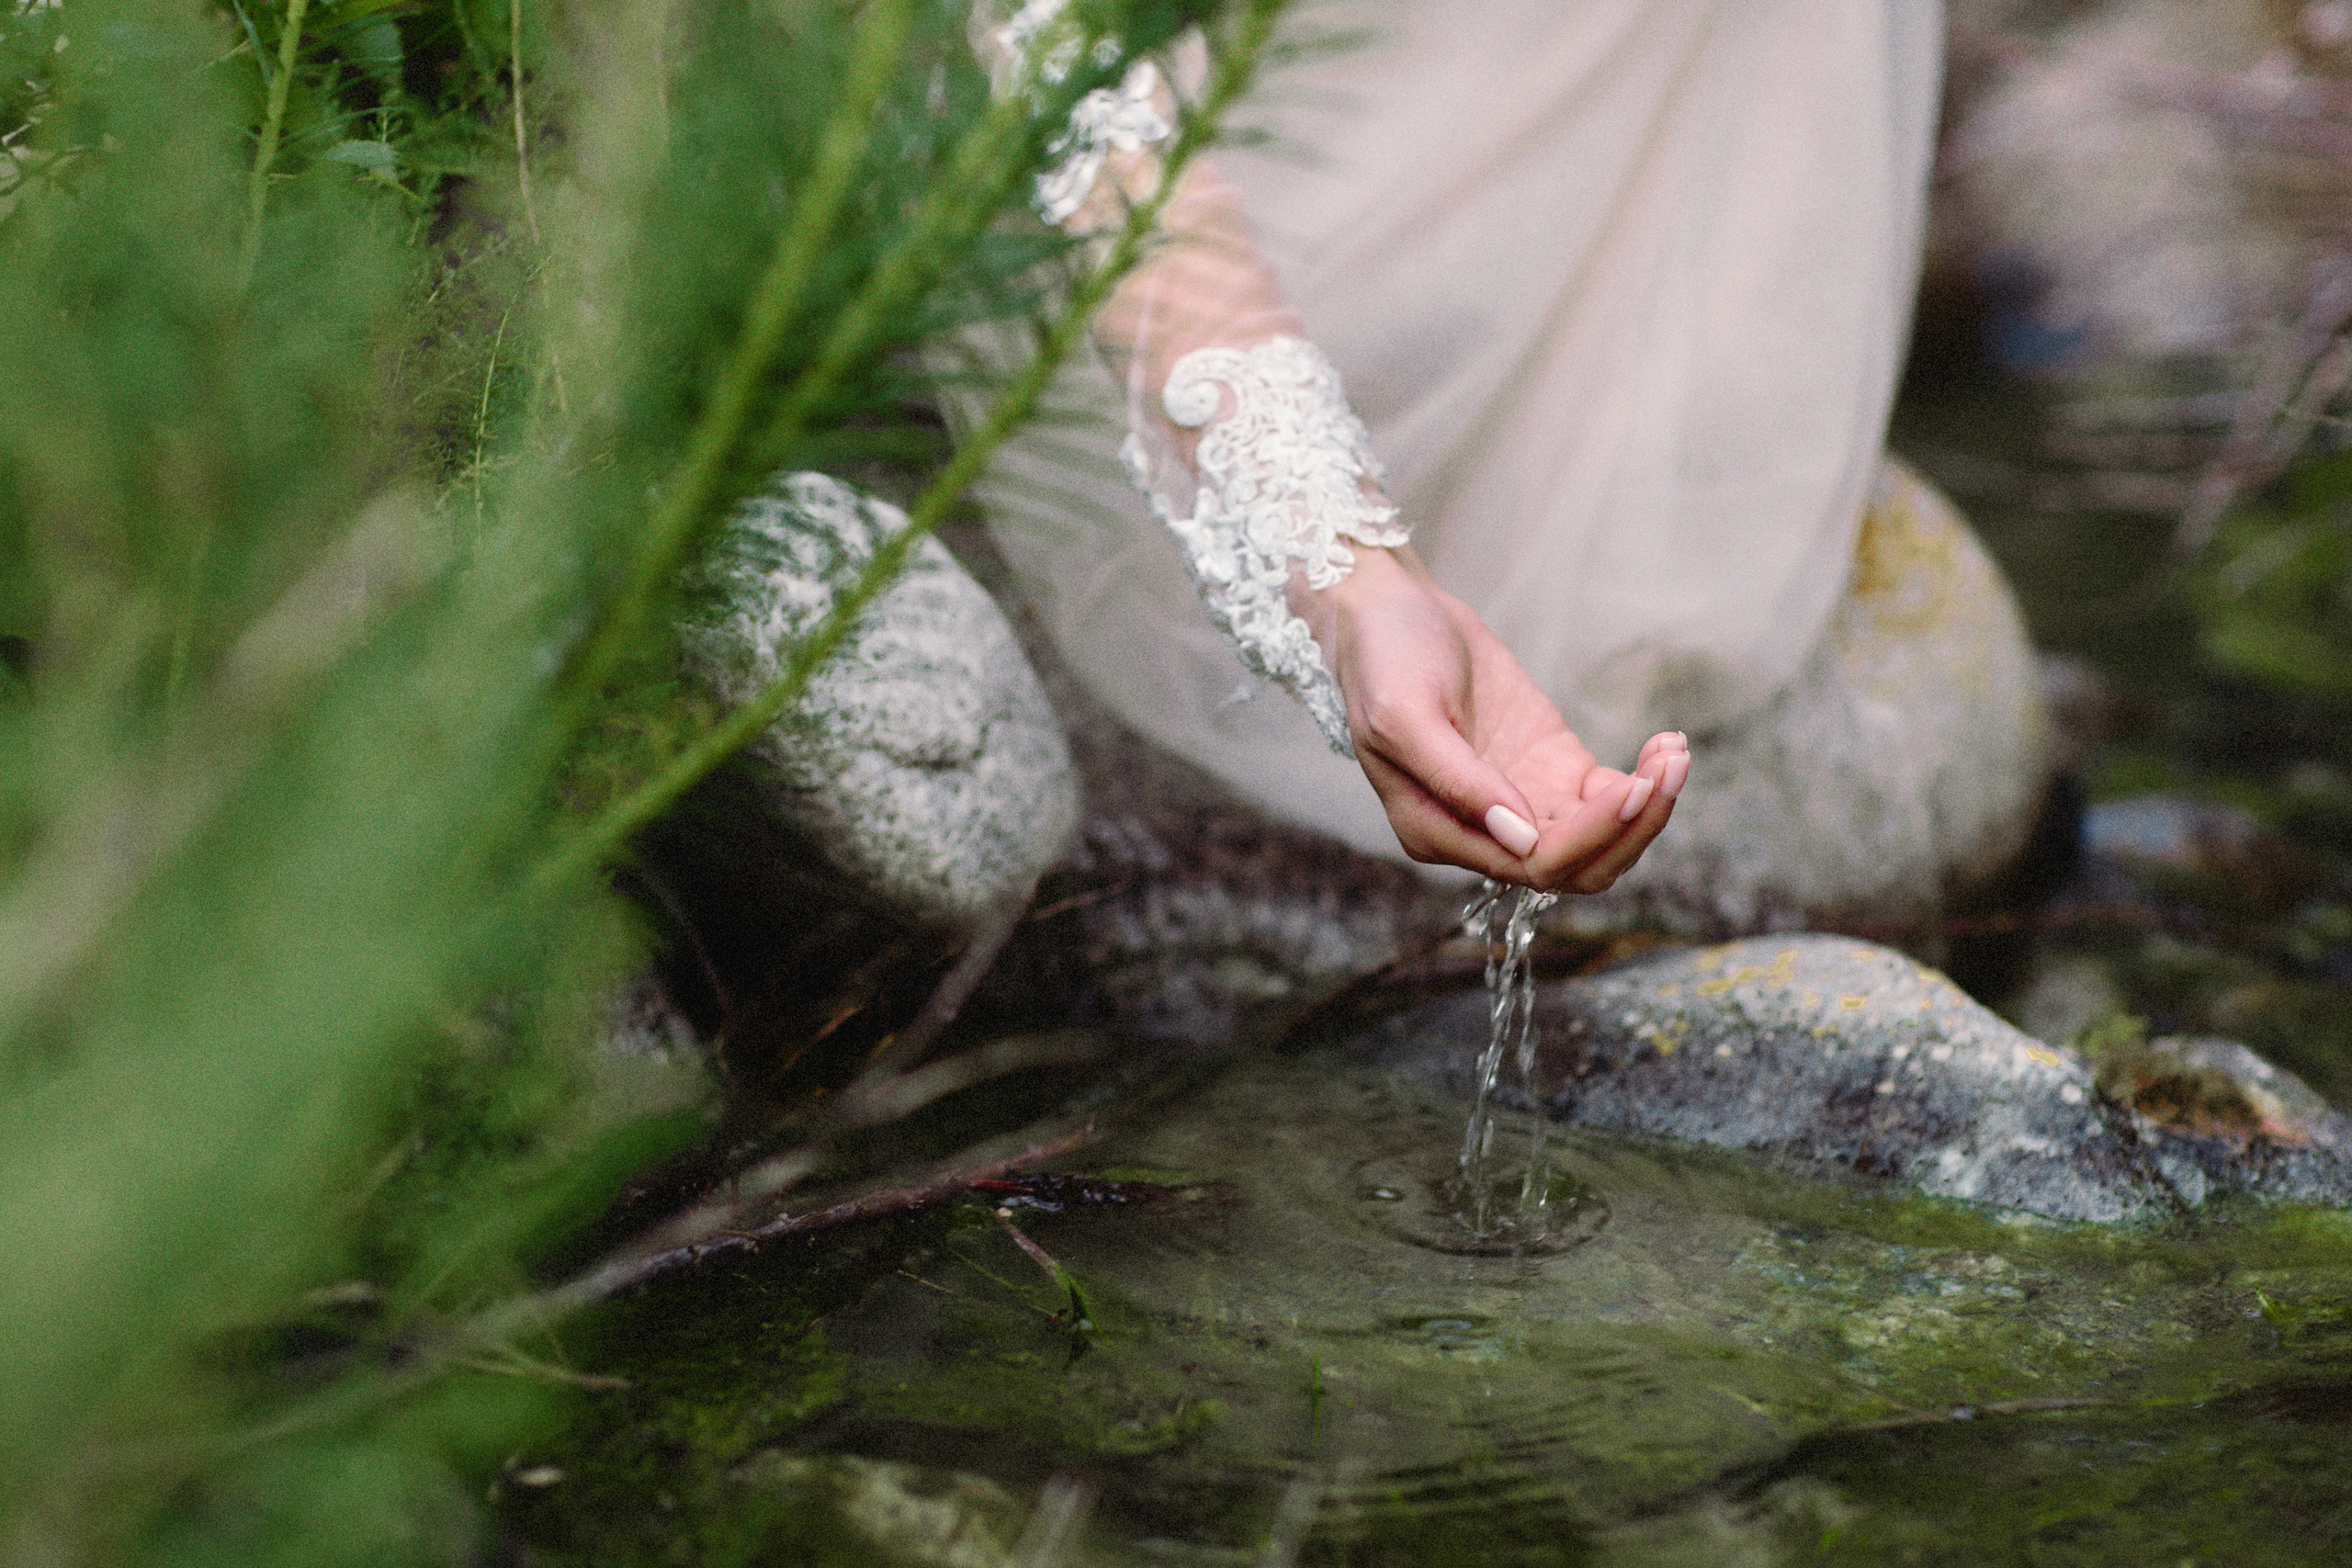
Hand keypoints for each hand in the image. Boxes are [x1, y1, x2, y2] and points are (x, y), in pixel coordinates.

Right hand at [1296, 547, 1688, 891]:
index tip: (1631, 788)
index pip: (1531, 864)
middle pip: (1577, 866)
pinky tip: (1667, 746)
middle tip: (1669, 770)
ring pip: (1602, 842)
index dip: (1588, 836)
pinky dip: (1645, 783)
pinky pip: (1609, 800)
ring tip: (1674, 753)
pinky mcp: (1551, 771)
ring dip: (1647, 809)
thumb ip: (1458, 783)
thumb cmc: (1384, 660)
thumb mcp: (1405, 716)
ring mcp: (1522, 802)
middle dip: (1631, 828)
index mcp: (1438, 832)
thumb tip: (1519, 839)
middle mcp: (1483, 833)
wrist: (1391, 611)